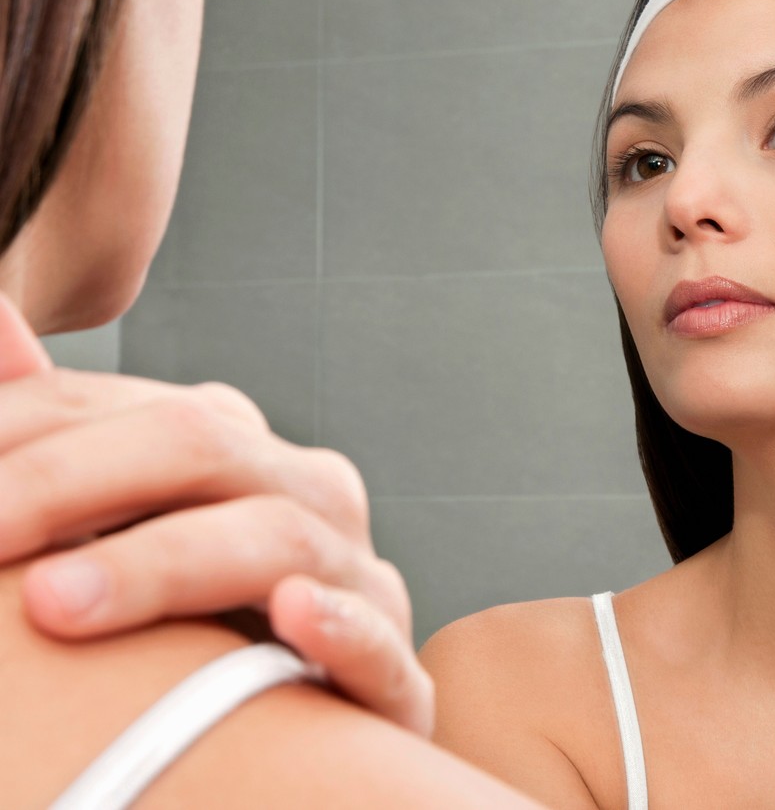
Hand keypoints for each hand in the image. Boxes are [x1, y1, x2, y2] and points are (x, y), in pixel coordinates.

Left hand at [0, 293, 433, 734]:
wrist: (295, 718)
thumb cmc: (186, 624)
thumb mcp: (113, 522)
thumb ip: (53, 430)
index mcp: (239, 451)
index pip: (124, 407)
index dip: (21, 427)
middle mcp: (305, 494)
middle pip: (202, 446)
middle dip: (68, 482)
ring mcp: (355, 579)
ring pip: (279, 538)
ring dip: (163, 565)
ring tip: (55, 605)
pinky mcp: (388, 679)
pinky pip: (379, 646)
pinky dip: (341, 627)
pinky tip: (296, 614)